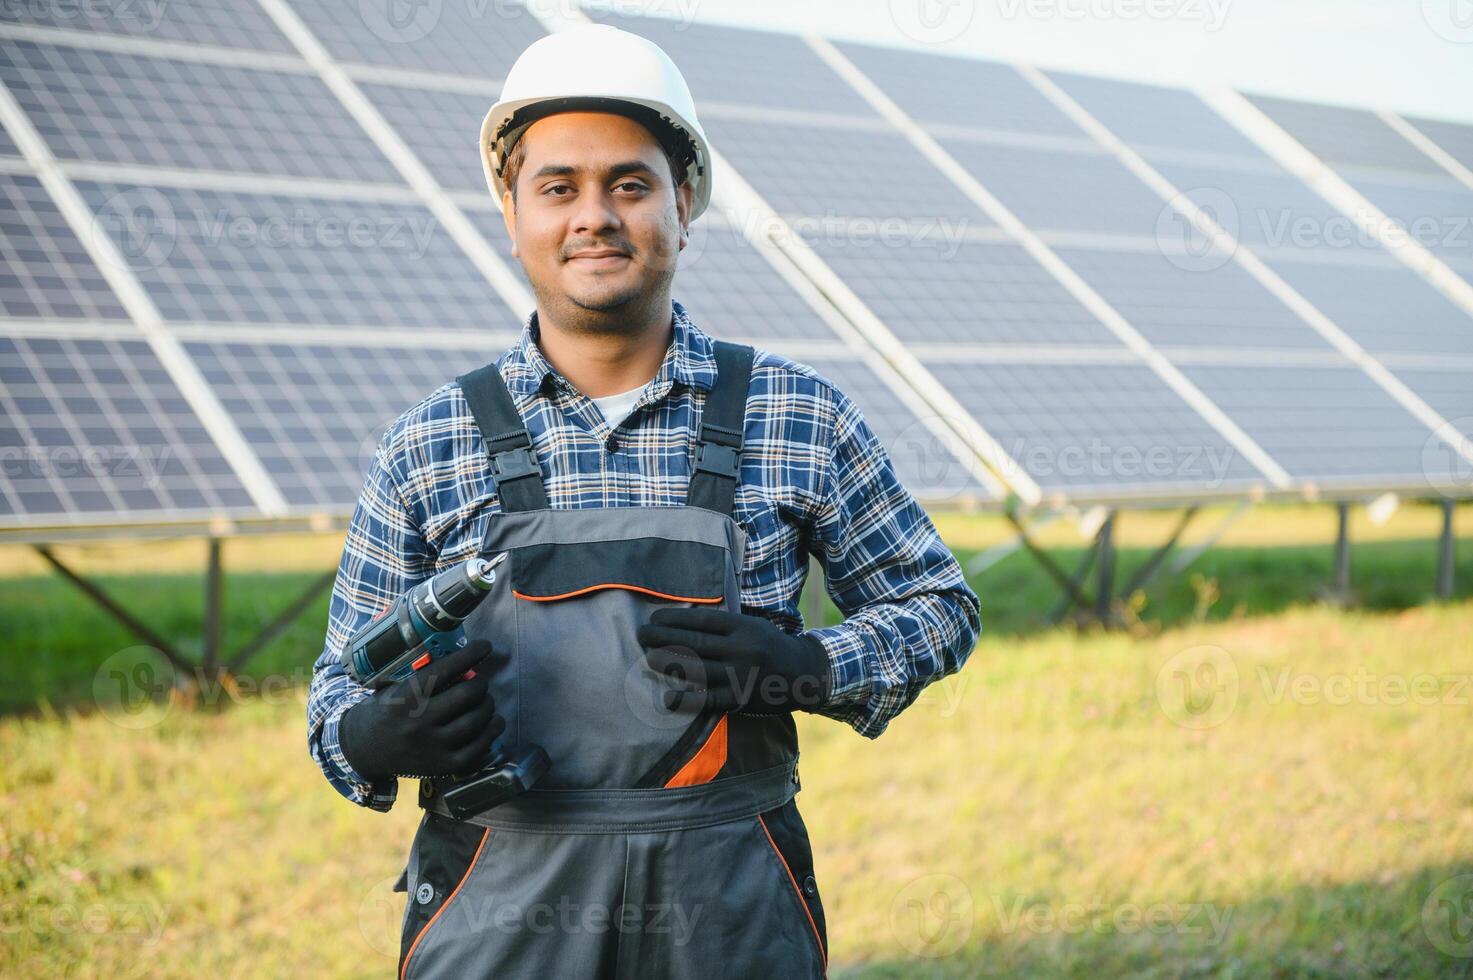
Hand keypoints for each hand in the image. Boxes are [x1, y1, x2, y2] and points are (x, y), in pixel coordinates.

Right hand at [339, 639, 505, 781]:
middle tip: (480, 682)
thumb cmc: (383, 712)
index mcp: (405, 697)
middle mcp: (418, 722)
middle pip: (466, 695)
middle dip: (481, 684)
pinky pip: (478, 748)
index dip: (470, 655)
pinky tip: (493, 723)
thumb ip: (422, 676)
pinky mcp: (443, 766)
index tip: (484, 646)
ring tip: (485, 701)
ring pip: (475, 721)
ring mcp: (432, 747)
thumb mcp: (393, 688)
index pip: (445, 670)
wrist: (363, 750)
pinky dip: (491, 732)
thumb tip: (462, 660)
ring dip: (488, 706)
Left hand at [636, 607, 830, 714]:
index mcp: (743, 627)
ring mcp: (740, 675)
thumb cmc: (770, 646)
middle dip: (663, 637)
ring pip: (697, 669)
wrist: (804, 674)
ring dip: (668, 663)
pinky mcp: (740, 699)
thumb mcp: (752, 626)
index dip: (674, 618)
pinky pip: (708, 700)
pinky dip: (687, 700)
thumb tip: (682, 620)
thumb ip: (724, 625)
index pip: (702, 620)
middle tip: (641, 634)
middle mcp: (741, 649)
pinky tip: (668, 698)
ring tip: (648, 658)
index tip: (654, 618)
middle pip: (694, 642)